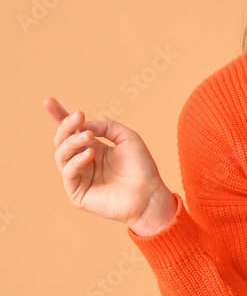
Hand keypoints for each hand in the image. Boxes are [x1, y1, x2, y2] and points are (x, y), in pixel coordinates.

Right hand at [44, 95, 176, 232]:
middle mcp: (83, 162)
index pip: (70, 131)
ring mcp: (79, 178)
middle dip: (67, 126)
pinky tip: (90, 154)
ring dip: (72, 141)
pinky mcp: (77, 193)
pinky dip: (77, 161)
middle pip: (62, 140)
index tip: (48, 101)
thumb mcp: (126, 137)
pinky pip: (69, 173)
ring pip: (61, 155)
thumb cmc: (142, 168)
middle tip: (79, 117)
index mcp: (93, 148)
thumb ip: (106, 126)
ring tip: (88, 136)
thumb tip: (84, 125)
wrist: (150, 195)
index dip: (59, 116)